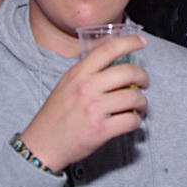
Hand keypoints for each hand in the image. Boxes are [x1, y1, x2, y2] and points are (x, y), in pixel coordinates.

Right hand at [19, 35, 148, 171]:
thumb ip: (87, 72)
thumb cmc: (55, 115)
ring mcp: (94, 109)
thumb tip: (113, 61)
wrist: (42, 144)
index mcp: (78, 74)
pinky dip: (136, 121)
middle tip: (144, 82)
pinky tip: (131, 120)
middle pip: (127, 72)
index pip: (108, 49)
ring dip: (142, 101)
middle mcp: (87, 88)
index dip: (129, 42)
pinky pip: (130, 120)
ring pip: (133, 97)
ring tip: (139, 105)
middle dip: (143, 76)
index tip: (141, 41)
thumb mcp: (66, 84)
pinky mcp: (101, 130)